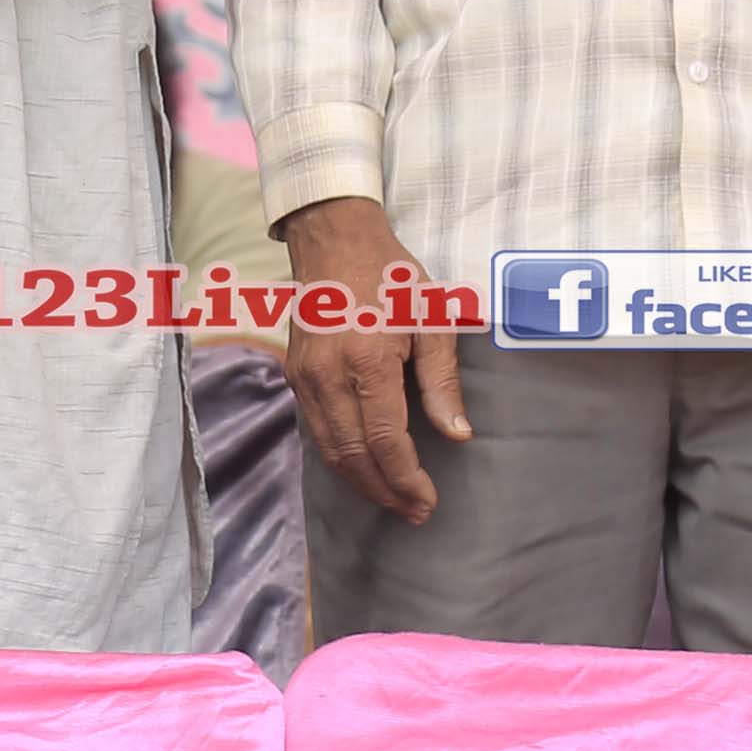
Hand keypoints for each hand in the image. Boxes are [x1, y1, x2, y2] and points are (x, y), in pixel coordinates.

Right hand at [278, 194, 467, 522]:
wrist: (332, 239)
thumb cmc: (390, 274)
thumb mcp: (432, 318)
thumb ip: (442, 380)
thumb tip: (457, 434)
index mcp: (367, 360)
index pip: (385, 441)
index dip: (406, 479)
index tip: (427, 501)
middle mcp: (328, 375)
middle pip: (353, 455)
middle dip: (385, 491)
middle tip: (414, 511)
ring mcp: (305, 377)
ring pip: (329, 449)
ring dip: (361, 481)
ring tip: (393, 499)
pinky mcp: (295, 375)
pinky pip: (317, 430)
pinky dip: (341, 457)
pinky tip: (365, 466)